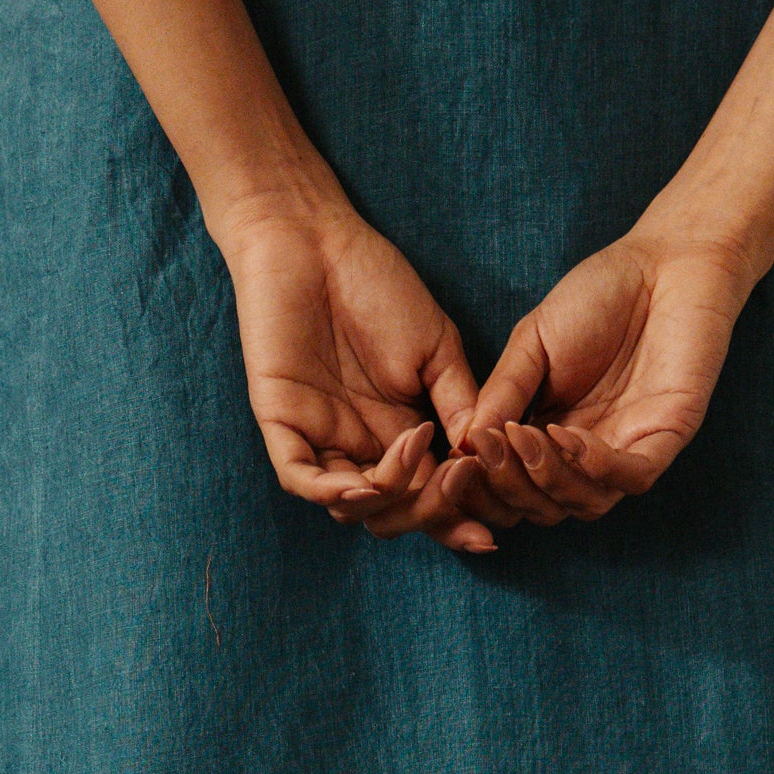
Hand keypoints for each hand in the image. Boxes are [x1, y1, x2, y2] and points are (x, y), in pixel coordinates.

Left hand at [214, 186, 497, 553]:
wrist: (316, 240)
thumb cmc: (376, 283)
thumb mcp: (436, 348)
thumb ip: (459, 402)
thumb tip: (482, 456)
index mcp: (399, 431)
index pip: (427, 494)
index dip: (455, 519)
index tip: (491, 533)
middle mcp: (359, 444)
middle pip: (393, 511)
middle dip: (429, 511)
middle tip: (459, 480)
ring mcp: (319, 437)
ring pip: (350, 507)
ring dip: (389, 499)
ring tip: (419, 459)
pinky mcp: (281, 423)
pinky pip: (302, 480)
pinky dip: (334, 492)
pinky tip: (367, 482)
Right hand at [459, 227, 756, 525]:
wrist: (667, 260)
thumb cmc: (600, 295)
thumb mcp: (531, 342)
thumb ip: (502, 392)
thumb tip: (464, 445)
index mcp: (550, 435)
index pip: (509, 486)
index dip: (480, 487)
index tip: (456, 461)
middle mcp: (587, 454)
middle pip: (541, 507)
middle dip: (508, 485)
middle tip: (490, 446)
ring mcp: (628, 449)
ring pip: (584, 504)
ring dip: (547, 480)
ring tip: (525, 438)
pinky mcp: (667, 437)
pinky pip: (632, 478)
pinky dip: (595, 467)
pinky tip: (567, 435)